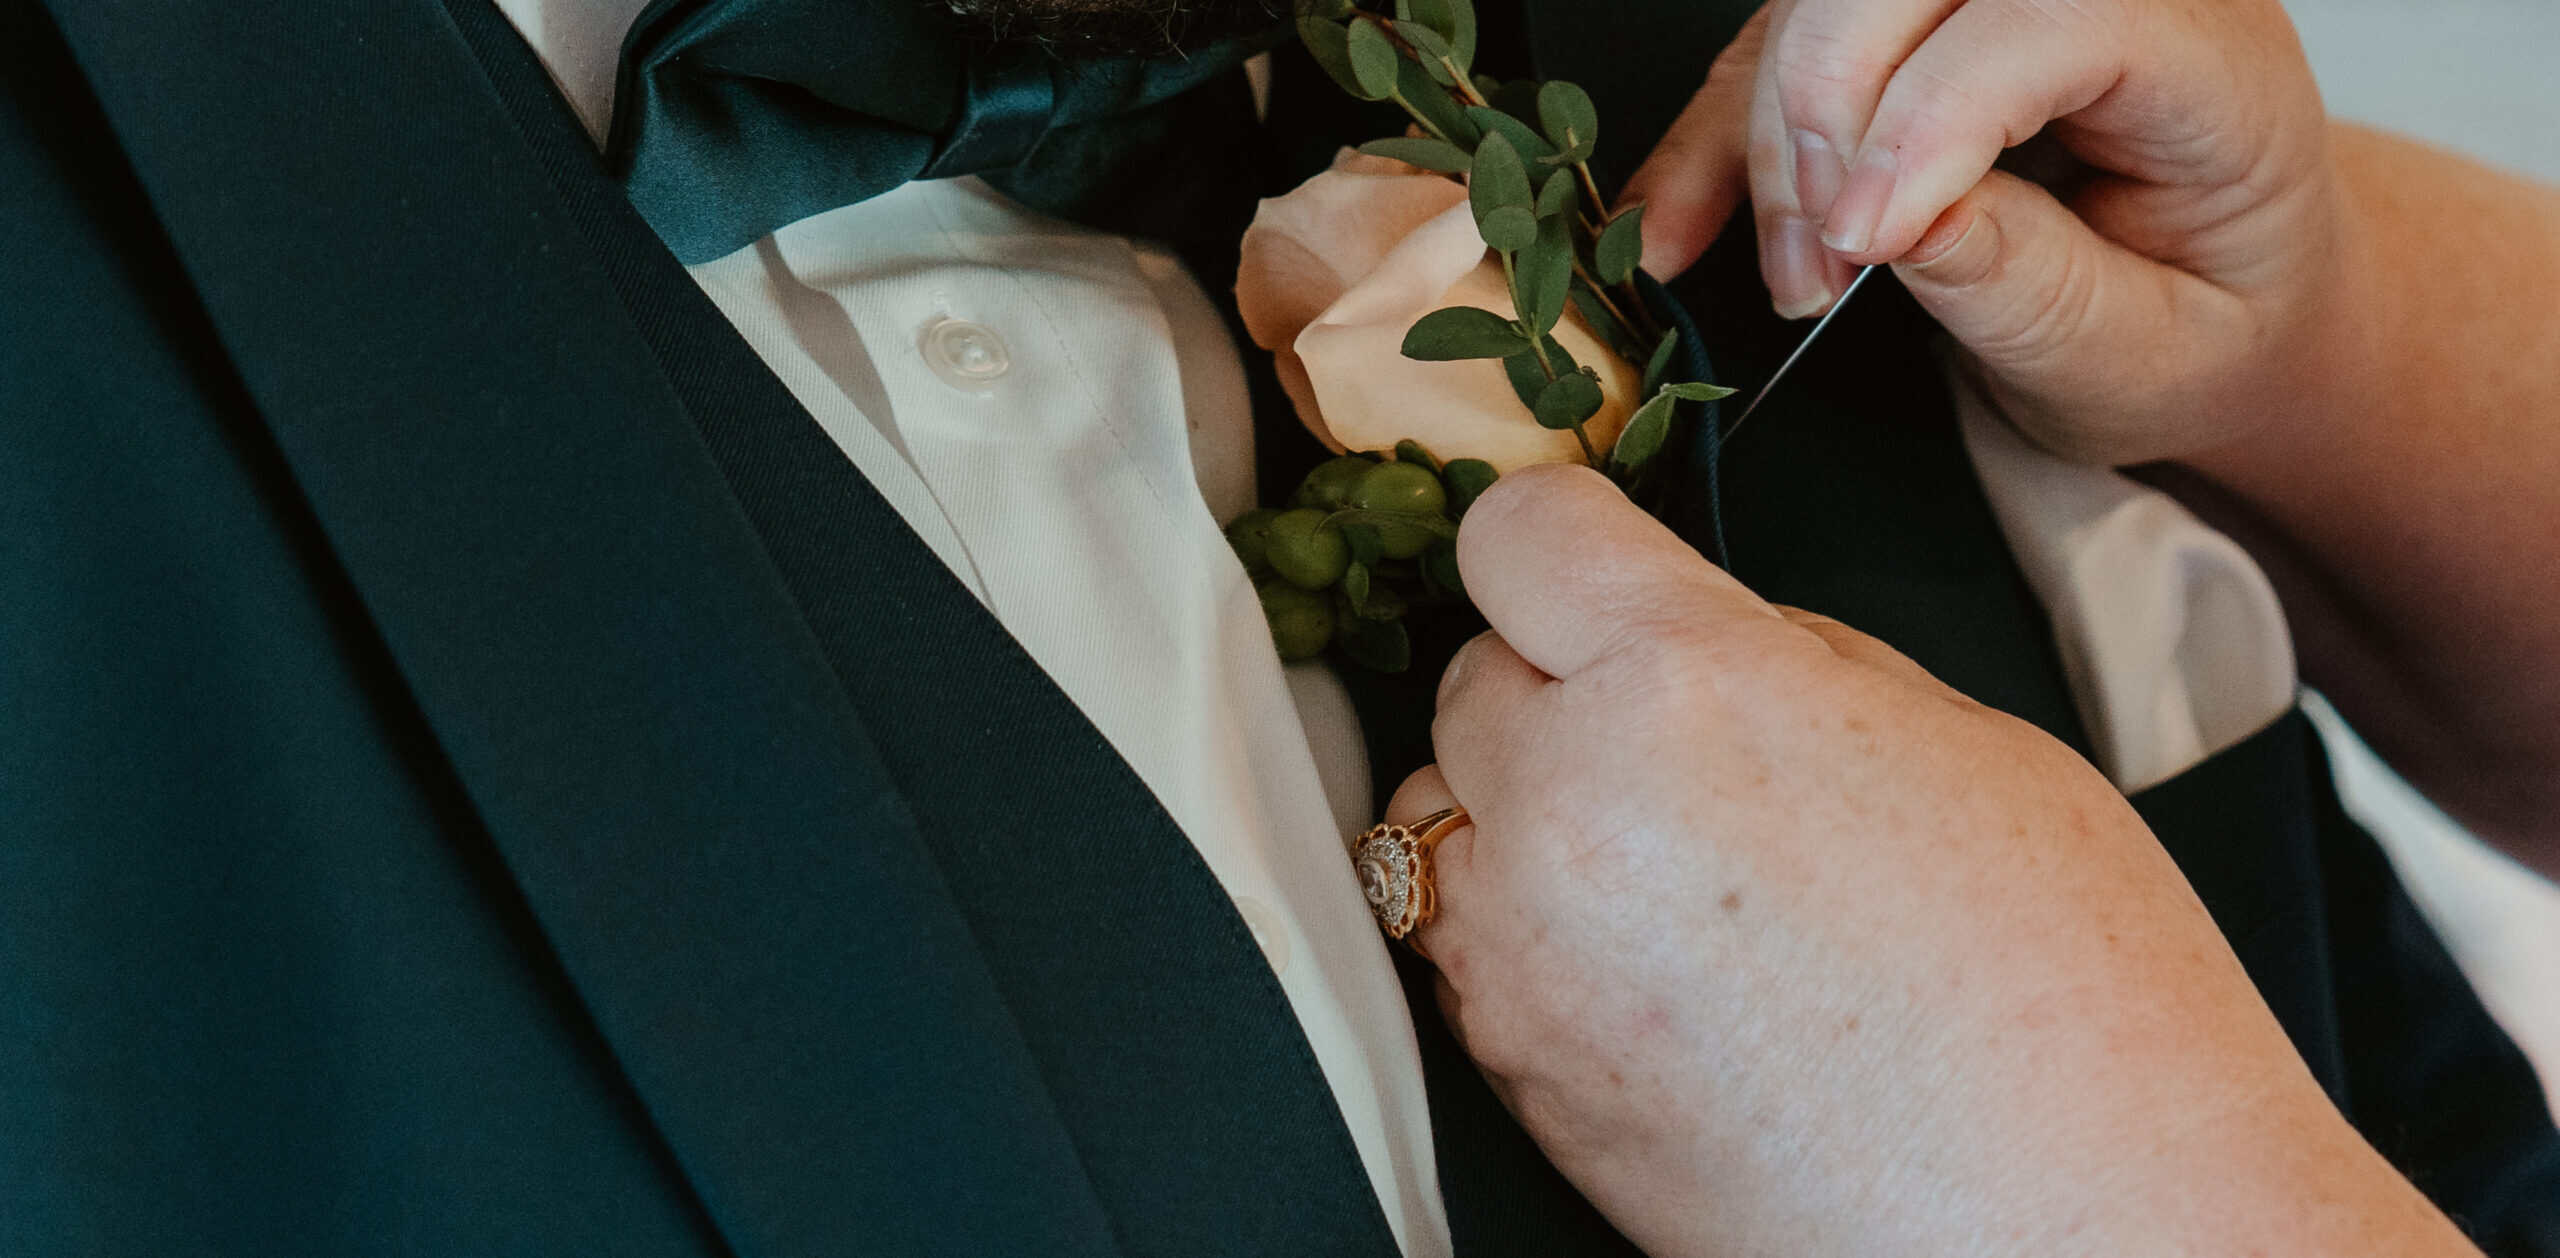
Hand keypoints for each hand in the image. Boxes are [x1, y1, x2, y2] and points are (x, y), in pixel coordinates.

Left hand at [1390, 465, 2476, 1257]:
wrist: (2079, 1235)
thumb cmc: (2074, 1009)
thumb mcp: (1967, 746)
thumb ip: (1791, 665)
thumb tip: (1704, 639)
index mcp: (1692, 686)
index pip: (1520, 533)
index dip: (1563, 540)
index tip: (1587, 564)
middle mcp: (1573, 805)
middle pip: (1472, 678)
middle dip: (1556, 692)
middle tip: (1680, 747)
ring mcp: (1523, 949)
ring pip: (1442, 814)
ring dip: (1522, 814)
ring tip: (1667, 870)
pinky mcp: (1509, 1065)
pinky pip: (1457, 943)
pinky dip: (1520, 929)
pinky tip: (1648, 965)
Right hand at [1618, 0, 2368, 465]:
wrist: (2218, 313)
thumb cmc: (2200, 333)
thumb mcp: (2142, 356)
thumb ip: (2033, 289)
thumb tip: (1903, 222)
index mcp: (2207, 56)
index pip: (2060, 12)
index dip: (1938, 113)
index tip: (1866, 243)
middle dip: (1833, 98)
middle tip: (1822, 256)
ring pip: (1826, 1)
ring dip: (1775, 133)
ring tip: (1794, 278)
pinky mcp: (1909, 29)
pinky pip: (1778, 46)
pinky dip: (1717, 138)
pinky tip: (1674, 227)